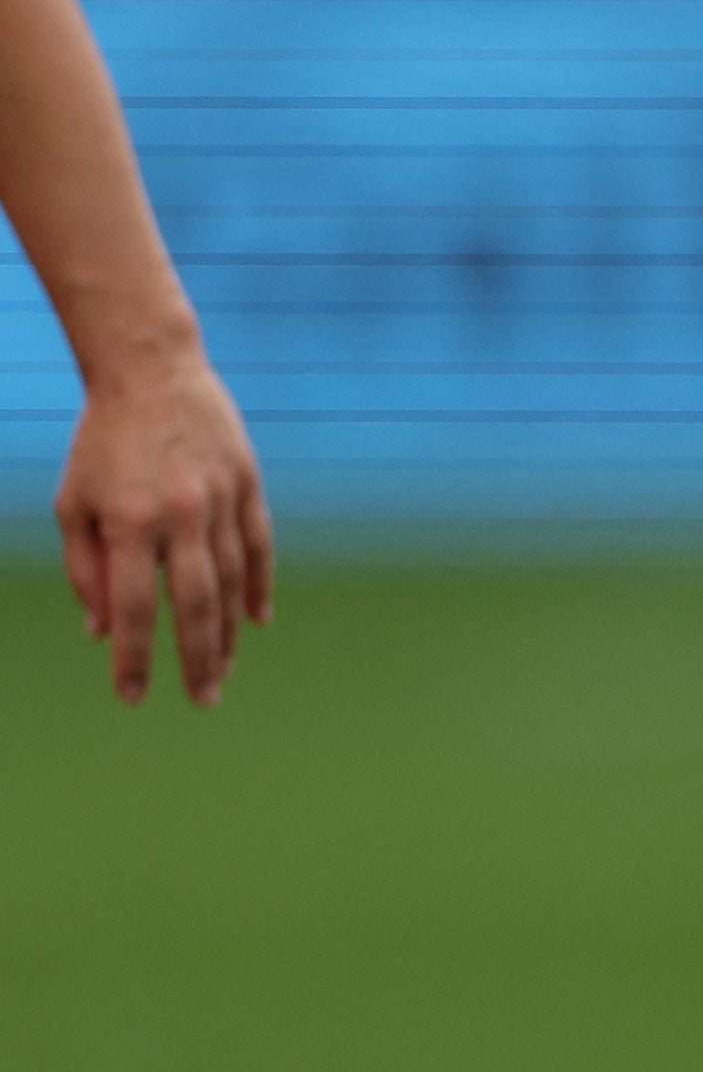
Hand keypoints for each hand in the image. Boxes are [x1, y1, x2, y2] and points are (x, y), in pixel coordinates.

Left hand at [56, 342, 268, 703]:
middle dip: (197, 659)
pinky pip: (258, 547)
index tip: (133, 697)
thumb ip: (85, 569)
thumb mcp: (74, 503)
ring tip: (221, 671)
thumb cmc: (102, 444)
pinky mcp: (248, 485)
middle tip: (201, 699)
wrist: (151, 371)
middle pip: (193, 605)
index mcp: (127, 521)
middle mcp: (179, 515)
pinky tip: (257, 621)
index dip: (132, 658)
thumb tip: (99, 630)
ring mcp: (220, 499)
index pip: (131, 608)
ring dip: (226, 633)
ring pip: (230, 582)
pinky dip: (259, 587)